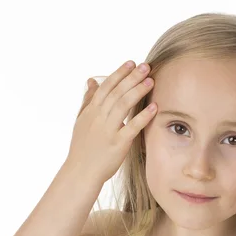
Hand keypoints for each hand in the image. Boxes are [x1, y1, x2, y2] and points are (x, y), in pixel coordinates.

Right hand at [67, 60, 155, 183]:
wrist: (80, 172)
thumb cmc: (82, 148)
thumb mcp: (81, 121)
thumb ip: (88, 100)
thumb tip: (91, 80)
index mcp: (91, 111)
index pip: (106, 87)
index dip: (119, 73)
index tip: (131, 63)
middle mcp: (99, 118)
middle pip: (117, 92)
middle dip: (132, 77)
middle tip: (146, 65)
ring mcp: (108, 130)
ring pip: (123, 105)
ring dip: (137, 91)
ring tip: (150, 80)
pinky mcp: (118, 144)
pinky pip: (132, 127)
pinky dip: (143, 116)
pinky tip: (154, 107)